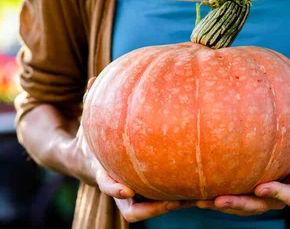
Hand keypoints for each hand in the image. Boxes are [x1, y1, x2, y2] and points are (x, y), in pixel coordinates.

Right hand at [75, 77, 194, 222]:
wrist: (89, 160)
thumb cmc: (92, 138)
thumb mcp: (90, 122)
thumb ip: (91, 102)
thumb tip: (93, 78)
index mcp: (104, 174)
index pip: (107, 186)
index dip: (115, 189)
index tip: (127, 189)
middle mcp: (120, 190)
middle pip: (134, 211)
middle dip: (154, 209)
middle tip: (174, 200)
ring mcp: (134, 196)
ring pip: (153, 210)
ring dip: (172, 205)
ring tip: (195, 196)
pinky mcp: (147, 194)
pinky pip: (163, 201)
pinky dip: (178, 197)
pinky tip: (199, 186)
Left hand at [196, 108, 289, 215]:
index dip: (278, 194)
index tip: (262, 187)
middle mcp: (279, 195)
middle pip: (259, 206)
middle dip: (239, 205)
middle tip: (220, 200)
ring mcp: (262, 198)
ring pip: (242, 207)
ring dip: (222, 206)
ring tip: (201, 200)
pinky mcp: (248, 195)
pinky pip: (232, 200)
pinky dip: (214, 199)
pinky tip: (195, 194)